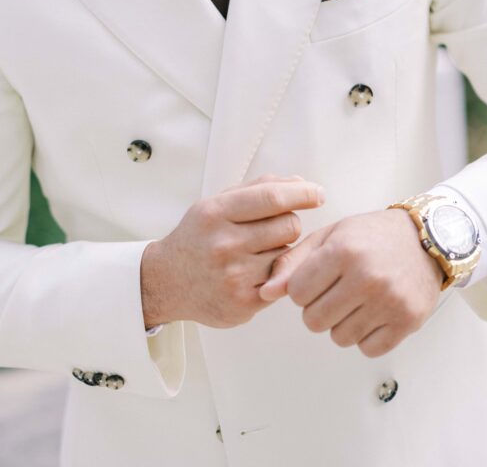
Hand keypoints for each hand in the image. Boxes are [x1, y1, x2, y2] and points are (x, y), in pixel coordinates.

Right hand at [141, 173, 324, 328]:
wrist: (168, 281)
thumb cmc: (199, 236)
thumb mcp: (217, 203)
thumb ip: (258, 188)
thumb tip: (300, 182)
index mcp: (216, 212)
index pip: (272, 198)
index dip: (302, 193)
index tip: (317, 193)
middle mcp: (224, 243)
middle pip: (288, 226)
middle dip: (288, 223)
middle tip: (271, 229)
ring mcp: (234, 276)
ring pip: (288, 253)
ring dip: (280, 250)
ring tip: (257, 252)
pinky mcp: (244, 304)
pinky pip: (281, 281)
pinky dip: (276, 274)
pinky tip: (256, 272)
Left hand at [257, 208, 444, 357]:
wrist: (424, 239)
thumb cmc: (371, 235)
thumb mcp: (330, 236)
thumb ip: (293, 262)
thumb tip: (265, 291)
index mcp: (343, 251)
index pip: (296, 293)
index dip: (301, 288)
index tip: (315, 280)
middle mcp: (367, 277)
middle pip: (314, 320)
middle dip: (317, 308)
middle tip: (334, 292)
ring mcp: (389, 301)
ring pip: (339, 337)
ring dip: (341, 323)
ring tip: (355, 300)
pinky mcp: (407, 321)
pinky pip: (367, 348)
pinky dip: (365, 336)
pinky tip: (372, 312)